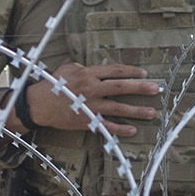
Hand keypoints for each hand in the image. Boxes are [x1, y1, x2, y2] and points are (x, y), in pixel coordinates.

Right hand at [22, 61, 160, 132]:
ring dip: (136, 111)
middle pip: (120, 87)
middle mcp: (91, 89)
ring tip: (152, 112)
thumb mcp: (67, 69)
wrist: (38, 105)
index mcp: (88, 74)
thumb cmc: (52, 85)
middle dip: (140, 88)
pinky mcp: (86, 121)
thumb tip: (93, 65)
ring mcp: (90, 106)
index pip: (114, 70)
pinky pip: (107, 126)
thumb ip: (83, 66)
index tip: (144, 73)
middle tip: (156, 89)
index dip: (131, 71)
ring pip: (118, 108)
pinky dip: (120, 129)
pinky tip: (133, 130)